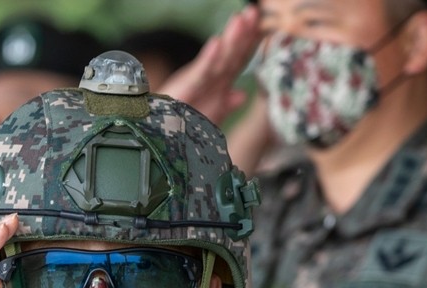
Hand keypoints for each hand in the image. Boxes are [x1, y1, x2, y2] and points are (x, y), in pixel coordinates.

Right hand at [160, 5, 261, 123]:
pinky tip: (216, 44)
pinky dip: (209, 59)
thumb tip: (242, 95)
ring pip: (219, 59)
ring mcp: (197, 82)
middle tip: (255, 13)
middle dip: (244, 34)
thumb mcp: (210, 118)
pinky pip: (199, 73)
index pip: (239, 60)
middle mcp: (209, 78)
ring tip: (240, 20)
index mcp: (218, 83)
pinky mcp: (184, 89)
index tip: (267, 26)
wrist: (159, 135)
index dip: (252, 43)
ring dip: (230, 40)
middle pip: (231, 54)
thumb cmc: (183, 126)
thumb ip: (226, 105)